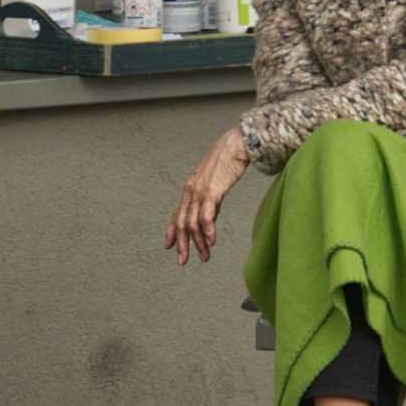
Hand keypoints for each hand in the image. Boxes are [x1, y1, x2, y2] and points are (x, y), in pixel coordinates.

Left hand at [167, 131, 251, 263]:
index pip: (177, 214)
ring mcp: (199, 190)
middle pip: (182, 223)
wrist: (235, 144)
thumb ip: (209, 202)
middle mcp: (190, 190)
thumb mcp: (214, 184)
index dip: (172, 232)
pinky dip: (207, 230)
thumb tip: (209, 220)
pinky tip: (211, 241)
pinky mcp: (211, 190)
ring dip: (198, 242)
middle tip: (183, 261)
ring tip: (205, 256)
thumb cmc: (227, 161)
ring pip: (193, 222)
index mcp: (190, 189)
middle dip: (182, 244)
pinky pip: (206, 214)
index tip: (169, 246)